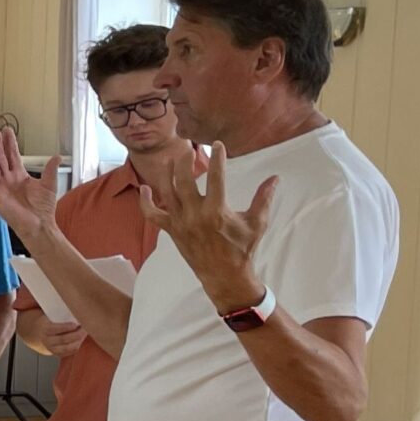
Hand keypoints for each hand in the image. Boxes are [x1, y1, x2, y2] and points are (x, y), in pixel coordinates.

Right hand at [0, 129, 59, 241]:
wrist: (40, 224)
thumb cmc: (44, 208)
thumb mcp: (49, 185)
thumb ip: (50, 170)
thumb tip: (57, 156)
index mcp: (19, 176)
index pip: (13, 156)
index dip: (10, 143)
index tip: (7, 131)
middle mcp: (8, 180)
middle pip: (1, 159)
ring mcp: (1, 187)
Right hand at [40, 319, 88, 357]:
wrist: (38, 335)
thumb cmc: (49, 323)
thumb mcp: (50, 317)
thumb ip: (60, 315)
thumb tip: (76, 313)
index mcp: (44, 329)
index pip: (54, 329)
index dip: (66, 327)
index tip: (76, 324)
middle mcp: (47, 341)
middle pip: (63, 339)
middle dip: (76, 334)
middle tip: (85, 328)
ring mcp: (51, 349)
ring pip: (67, 348)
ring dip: (78, 341)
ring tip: (84, 334)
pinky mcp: (57, 354)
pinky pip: (69, 352)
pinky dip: (77, 346)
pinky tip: (81, 339)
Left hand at [142, 141, 274, 307]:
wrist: (225, 276)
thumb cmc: (242, 249)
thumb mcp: (257, 223)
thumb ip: (264, 198)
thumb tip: (275, 178)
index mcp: (217, 211)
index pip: (216, 177)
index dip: (217, 158)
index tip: (218, 145)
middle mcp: (195, 215)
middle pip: (184, 181)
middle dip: (184, 161)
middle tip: (188, 148)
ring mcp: (180, 222)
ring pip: (166, 193)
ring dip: (165, 174)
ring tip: (168, 159)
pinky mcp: (171, 230)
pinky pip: (153, 215)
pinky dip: (145, 202)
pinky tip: (144, 188)